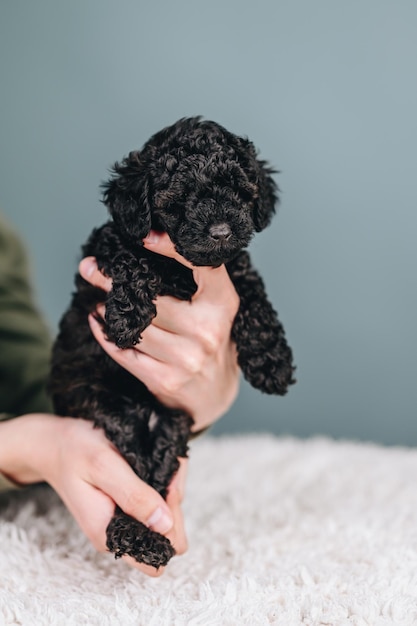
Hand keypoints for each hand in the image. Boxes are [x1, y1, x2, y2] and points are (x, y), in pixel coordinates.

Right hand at [0, 414, 186, 576]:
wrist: (53, 443)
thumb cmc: (74, 450)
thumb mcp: (103, 466)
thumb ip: (133, 495)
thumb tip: (166, 524)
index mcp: (110, 534)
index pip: (157, 555)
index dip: (173, 522)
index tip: (168, 488)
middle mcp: (119, 534)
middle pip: (168, 537)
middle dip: (174, 503)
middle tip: (167, 469)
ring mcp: (124, 520)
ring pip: (167, 518)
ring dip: (170, 490)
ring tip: (160, 462)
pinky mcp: (128, 506)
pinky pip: (158, 504)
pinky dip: (164, 485)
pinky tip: (157, 465)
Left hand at [79, 231, 239, 431]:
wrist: (215, 397)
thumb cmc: (213, 342)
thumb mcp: (219, 308)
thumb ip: (199, 280)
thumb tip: (154, 243)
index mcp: (223, 305)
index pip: (202, 267)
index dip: (172, 249)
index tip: (144, 237)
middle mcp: (206, 331)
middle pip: (151, 300)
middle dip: (113, 282)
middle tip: (90, 268)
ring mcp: (186, 358)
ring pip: (135, 327)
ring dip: (109, 310)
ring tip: (98, 299)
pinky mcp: (164, 380)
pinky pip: (125, 353)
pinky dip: (106, 336)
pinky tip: (98, 322)